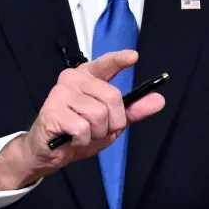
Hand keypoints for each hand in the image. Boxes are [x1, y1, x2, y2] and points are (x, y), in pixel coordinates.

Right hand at [0, 50, 165, 192]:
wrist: (49, 152)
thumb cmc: (79, 132)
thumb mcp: (111, 123)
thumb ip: (133, 111)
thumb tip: (158, 100)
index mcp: (88, 77)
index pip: (105, 63)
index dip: (119, 59)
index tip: (133, 57)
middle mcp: (73, 79)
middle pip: (112, 97)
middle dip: (113, 122)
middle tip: (98, 129)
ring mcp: (61, 93)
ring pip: (98, 115)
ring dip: (96, 133)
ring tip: (83, 133)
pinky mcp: (52, 110)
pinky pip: (83, 128)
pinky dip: (83, 139)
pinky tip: (72, 138)